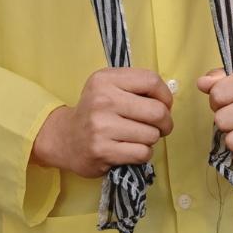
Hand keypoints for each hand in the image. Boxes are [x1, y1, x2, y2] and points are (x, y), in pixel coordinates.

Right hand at [32, 67, 173, 177]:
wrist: (65, 138)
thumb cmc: (95, 111)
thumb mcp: (108, 87)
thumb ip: (136, 86)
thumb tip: (167, 100)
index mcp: (105, 79)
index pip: (151, 81)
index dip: (165, 96)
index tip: (164, 105)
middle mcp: (102, 100)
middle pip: (157, 111)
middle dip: (165, 122)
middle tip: (159, 127)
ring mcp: (101, 127)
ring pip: (151, 135)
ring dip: (151, 139)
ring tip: (138, 137)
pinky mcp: (102, 151)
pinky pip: (142, 153)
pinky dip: (143, 154)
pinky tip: (130, 149)